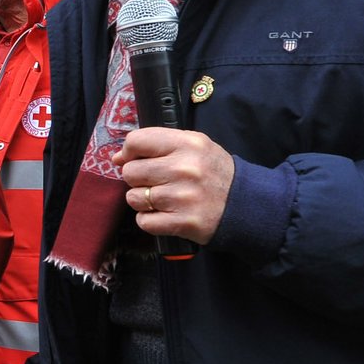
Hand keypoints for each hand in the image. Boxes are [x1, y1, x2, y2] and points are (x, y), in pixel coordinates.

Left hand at [113, 127, 234, 244]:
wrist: (246, 204)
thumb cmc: (212, 172)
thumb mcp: (194, 146)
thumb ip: (156, 144)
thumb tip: (118, 157)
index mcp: (187, 144)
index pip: (136, 141)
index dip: (129, 151)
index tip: (135, 158)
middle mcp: (185, 169)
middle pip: (130, 172)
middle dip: (138, 178)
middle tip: (156, 181)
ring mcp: (183, 197)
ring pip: (134, 197)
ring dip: (143, 200)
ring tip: (163, 198)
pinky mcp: (184, 222)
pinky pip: (144, 221)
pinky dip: (150, 220)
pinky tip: (165, 214)